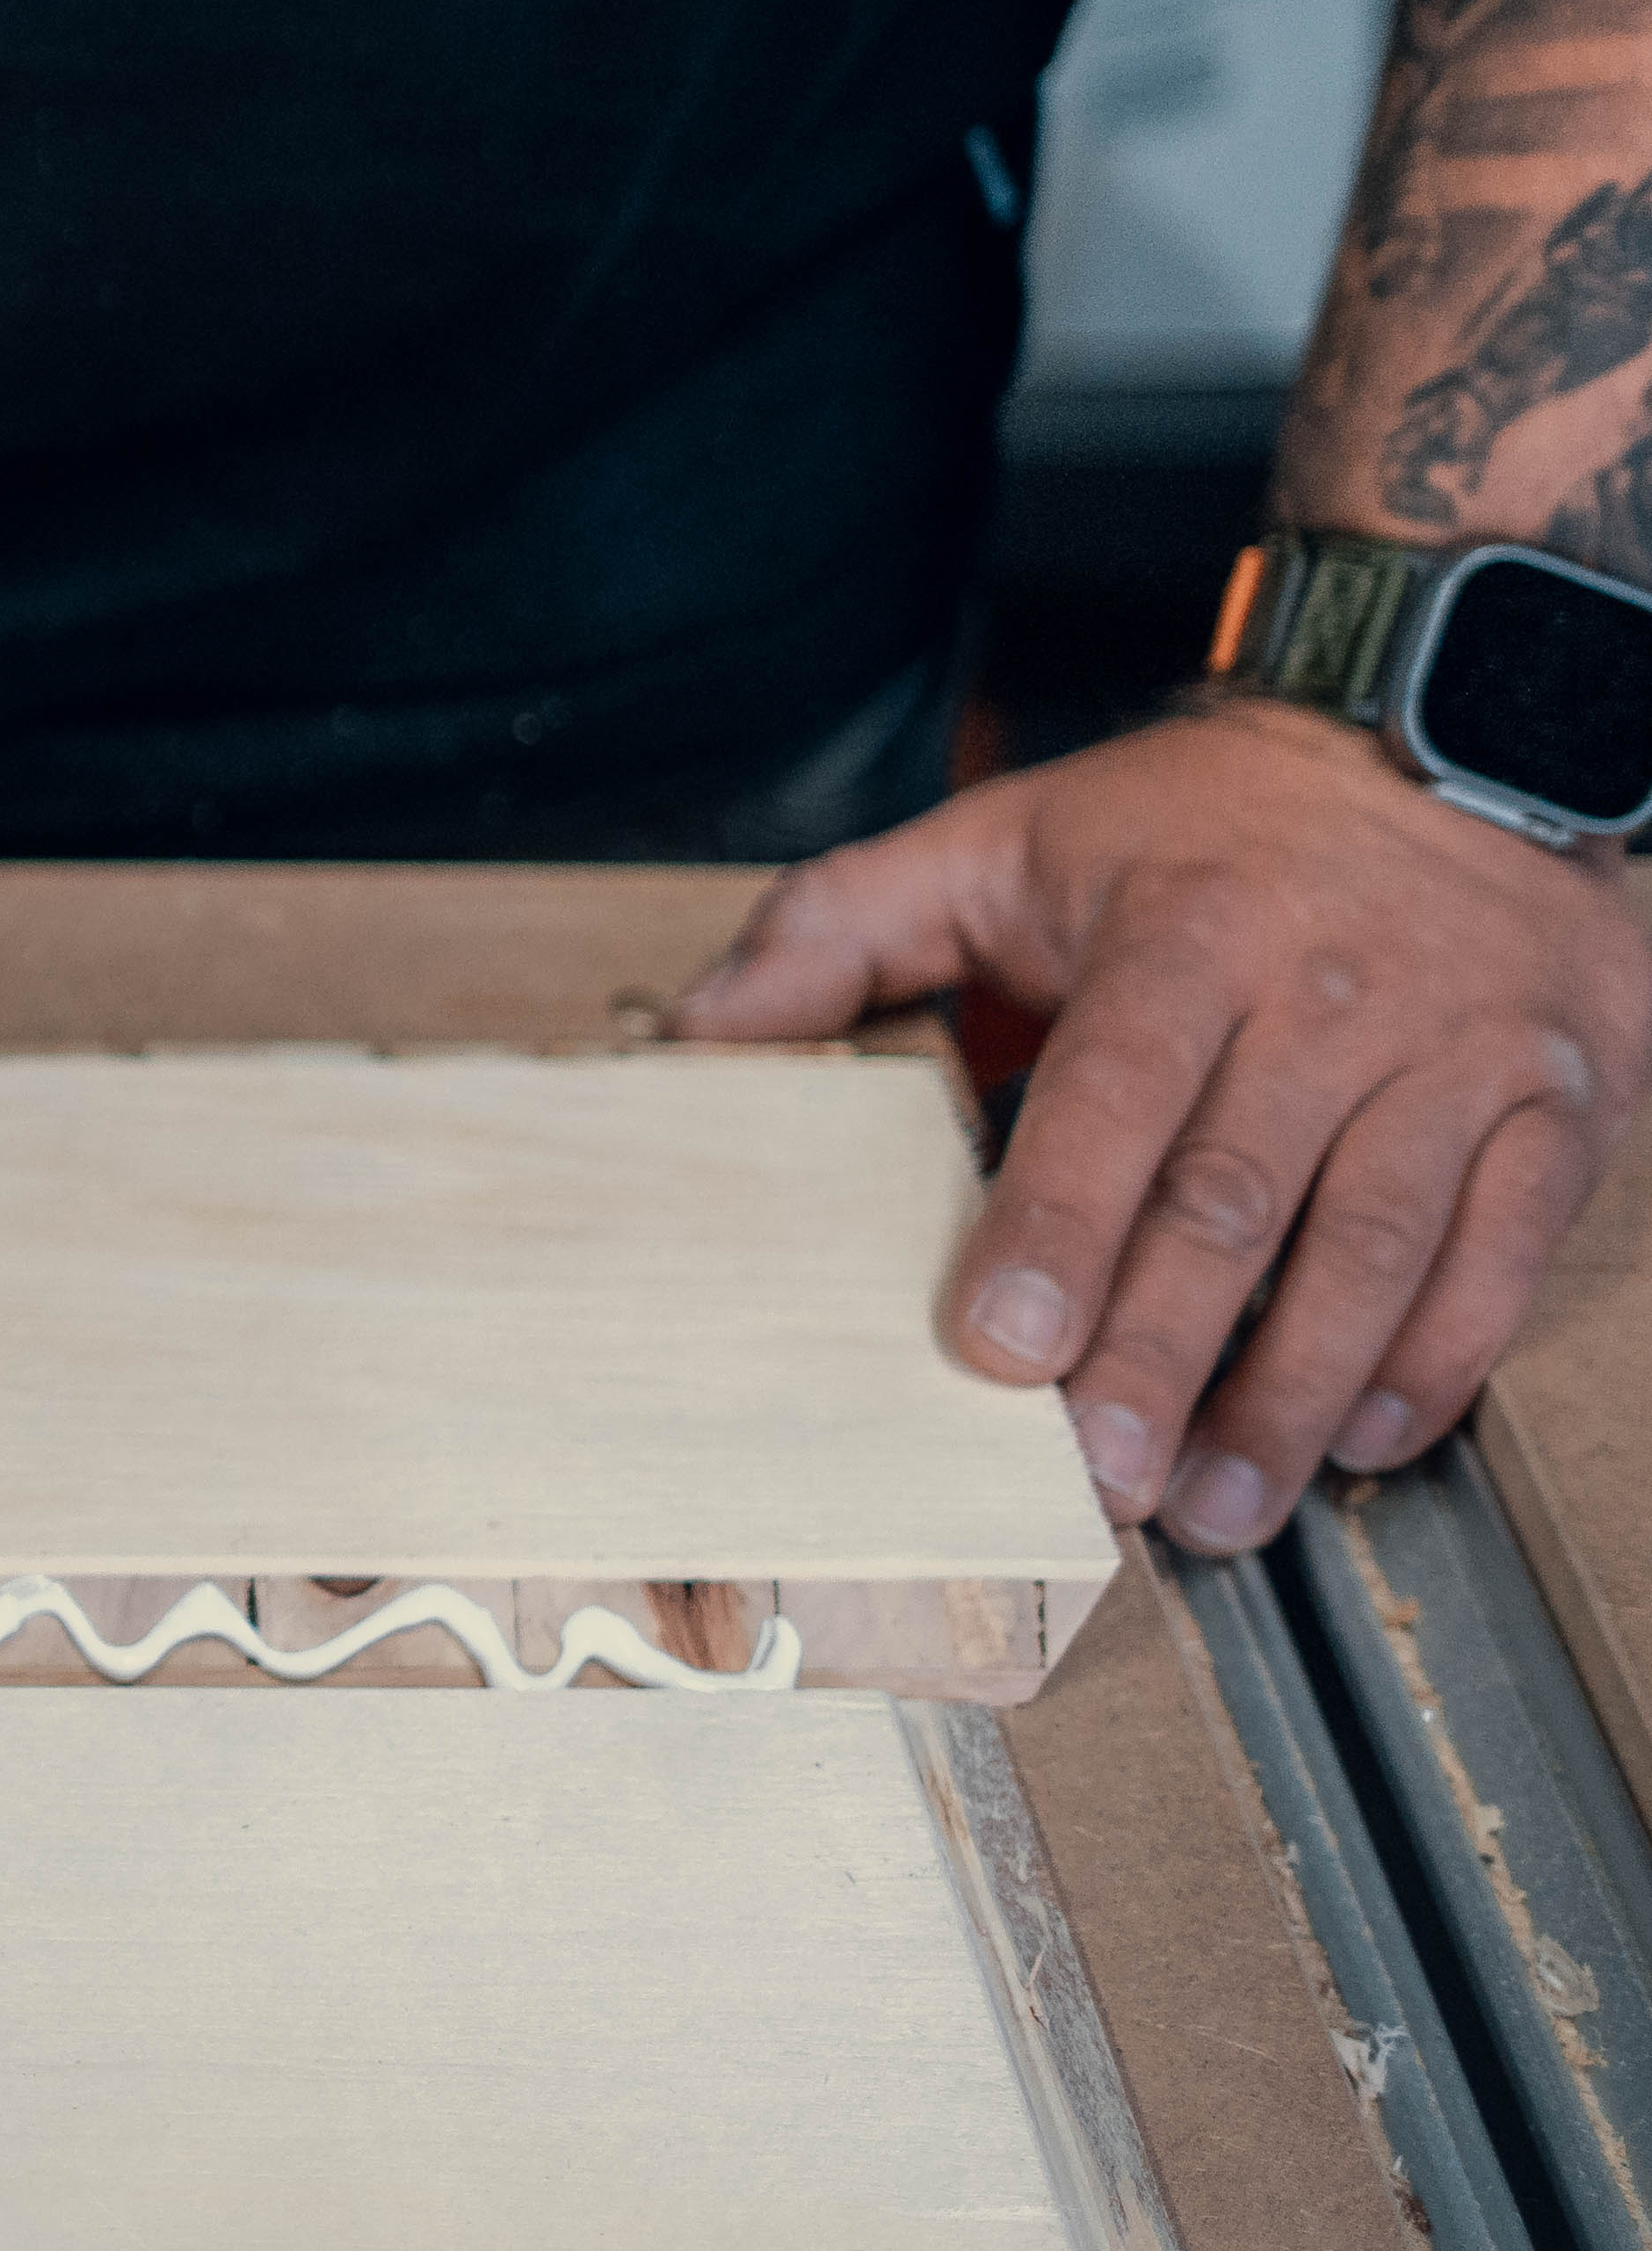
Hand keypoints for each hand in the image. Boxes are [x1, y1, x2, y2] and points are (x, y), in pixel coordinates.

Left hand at [671, 700, 1649, 1549]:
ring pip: (1375, 1247)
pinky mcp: (1552, 1100)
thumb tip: (698, 1038)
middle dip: (1165, 1352)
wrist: (1451, 746)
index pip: (1116, 1095)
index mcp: (1186, 933)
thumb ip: (839, 928)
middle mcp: (1331, 996)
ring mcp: (1457, 1054)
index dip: (1057, 1228)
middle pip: (1238, 1197)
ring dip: (1297, 1393)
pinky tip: (1367, 1438)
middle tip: (1103, 1477)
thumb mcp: (1004, 836)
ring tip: (1218, 1504)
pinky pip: (1501, 1249)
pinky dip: (1439, 1358)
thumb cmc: (1202, 822)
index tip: (1001, 1347)